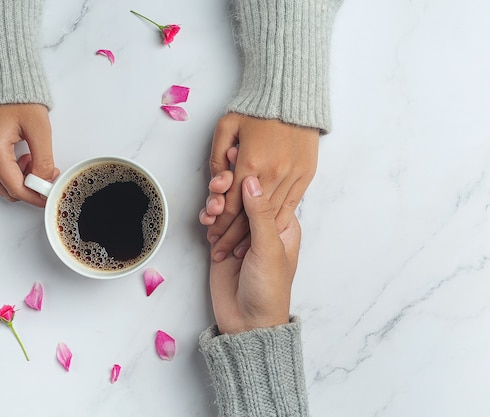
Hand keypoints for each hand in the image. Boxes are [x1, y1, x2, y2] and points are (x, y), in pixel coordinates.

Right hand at [0, 104, 58, 206]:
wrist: (4, 81)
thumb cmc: (20, 100)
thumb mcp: (40, 130)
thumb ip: (43, 160)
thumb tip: (45, 182)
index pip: (15, 188)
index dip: (35, 196)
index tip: (50, 195)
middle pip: (7, 190)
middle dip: (30, 190)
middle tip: (49, 178)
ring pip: (3, 183)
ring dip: (23, 181)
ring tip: (39, 163)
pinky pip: (0, 172)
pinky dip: (16, 172)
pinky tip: (29, 159)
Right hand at [207, 174, 301, 333]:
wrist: (248, 323)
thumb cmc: (269, 289)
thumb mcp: (268, 248)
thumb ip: (259, 213)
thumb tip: (251, 178)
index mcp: (282, 223)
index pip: (266, 188)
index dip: (249, 171)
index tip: (234, 157)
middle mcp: (262, 225)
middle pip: (243, 193)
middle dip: (228, 185)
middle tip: (218, 184)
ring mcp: (241, 233)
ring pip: (226, 205)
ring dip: (216, 201)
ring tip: (212, 209)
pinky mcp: (222, 243)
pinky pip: (214, 222)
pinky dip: (208, 217)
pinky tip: (207, 221)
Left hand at [208, 113, 317, 261]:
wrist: (292, 94)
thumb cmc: (257, 109)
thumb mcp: (226, 126)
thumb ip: (217, 157)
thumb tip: (216, 184)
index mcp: (250, 162)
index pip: (232, 204)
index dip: (221, 225)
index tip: (212, 237)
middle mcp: (273, 173)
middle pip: (250, 216)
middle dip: (233, 237)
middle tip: (221, 251)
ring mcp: (293, 175)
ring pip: (270, 216)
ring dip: (254, 236)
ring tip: (240, 251)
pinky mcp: (306, 175)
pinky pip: (291, 207)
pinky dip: (277, 224)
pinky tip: (267, 236)